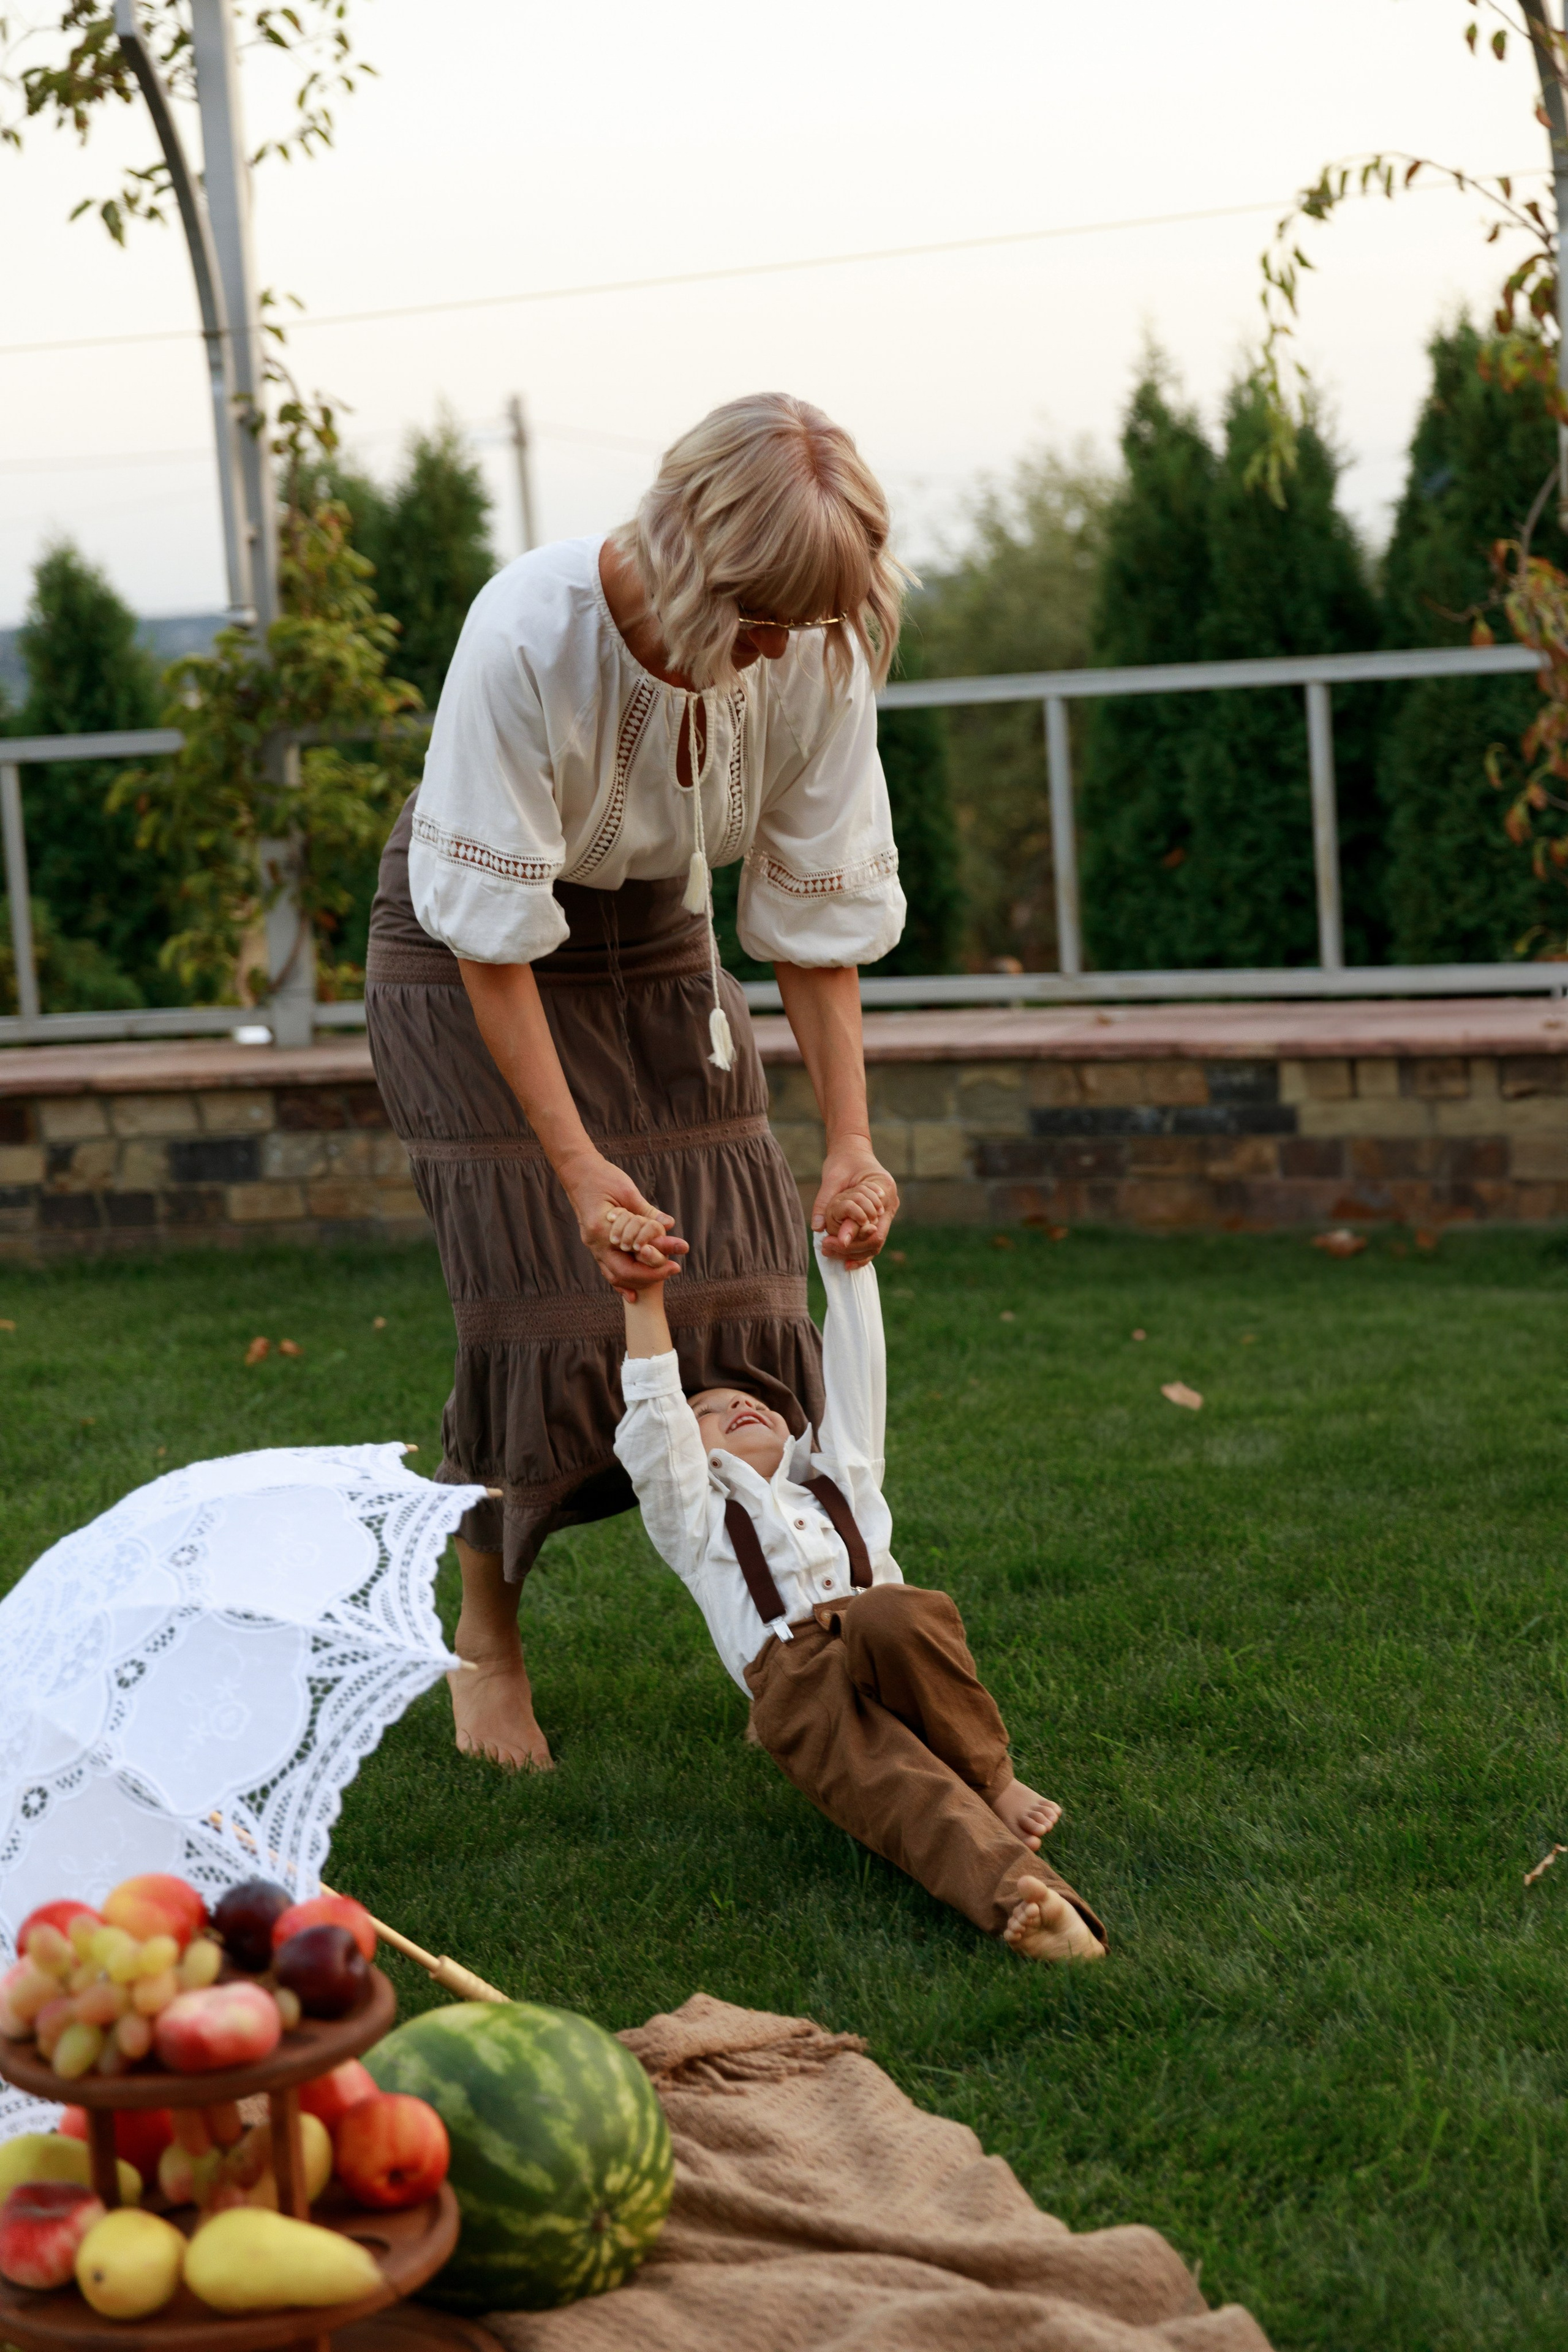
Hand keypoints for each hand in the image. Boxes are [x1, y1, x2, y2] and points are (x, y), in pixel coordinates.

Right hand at [565, 1154, 687, 1299]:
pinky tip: (632, 1292)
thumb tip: (668, 1225)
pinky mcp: (594, 1241)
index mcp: (601, 1228)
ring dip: (636, 1280)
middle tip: (674, 1269)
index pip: (631, 1258)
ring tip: (660, 1277)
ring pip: (613, 1275)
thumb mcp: (628, 1192)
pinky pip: (607, 1267)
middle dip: (650, 1276)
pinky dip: (621, 1280)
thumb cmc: (603, 1176)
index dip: (655, 1265)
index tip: (676, 1261)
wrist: (577, 1169)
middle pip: (622, 1274)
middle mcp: (594, 1241)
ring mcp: (591, 1243)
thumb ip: (646, 1212)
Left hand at [812, 1144, 897, 1268]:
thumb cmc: (843, 1161)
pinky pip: (872, 1238)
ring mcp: (886, 1211)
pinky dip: (860, 1250)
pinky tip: (845, 1260)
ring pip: (876, 1242)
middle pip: (877, 1239)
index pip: (875, 1226)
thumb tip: (817, 1228)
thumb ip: (825, 1201)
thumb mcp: (832, 1178)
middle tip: (827, 1249)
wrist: (852, 1151)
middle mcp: (890, 1202)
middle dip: (852, 1249)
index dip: (855, 1239)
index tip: (833, 1243)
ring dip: (855, 1253)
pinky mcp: (879, 1216)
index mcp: (884, 1189)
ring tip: (831, 1254)